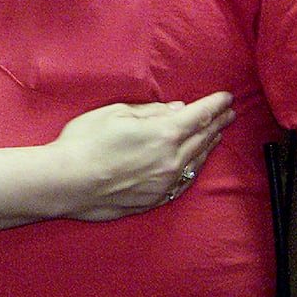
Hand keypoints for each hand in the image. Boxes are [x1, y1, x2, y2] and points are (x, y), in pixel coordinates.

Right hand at [49, 91, 233, 220]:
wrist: (67, 182)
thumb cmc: (84, 143)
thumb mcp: (114, 114)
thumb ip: (149, 112)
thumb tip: (175, 110)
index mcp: (162, 134)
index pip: (199, 116)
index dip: (214, 105)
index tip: (226, 98)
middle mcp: (171, 160)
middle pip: (203, 138)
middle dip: (218, 123)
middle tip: (229, 113)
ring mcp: (165, 182)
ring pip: (197, 161)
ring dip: (209, 144)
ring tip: (216, 134)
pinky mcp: (156, 198)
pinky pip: (184, 179)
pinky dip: (194, 165)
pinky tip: (194, 161)